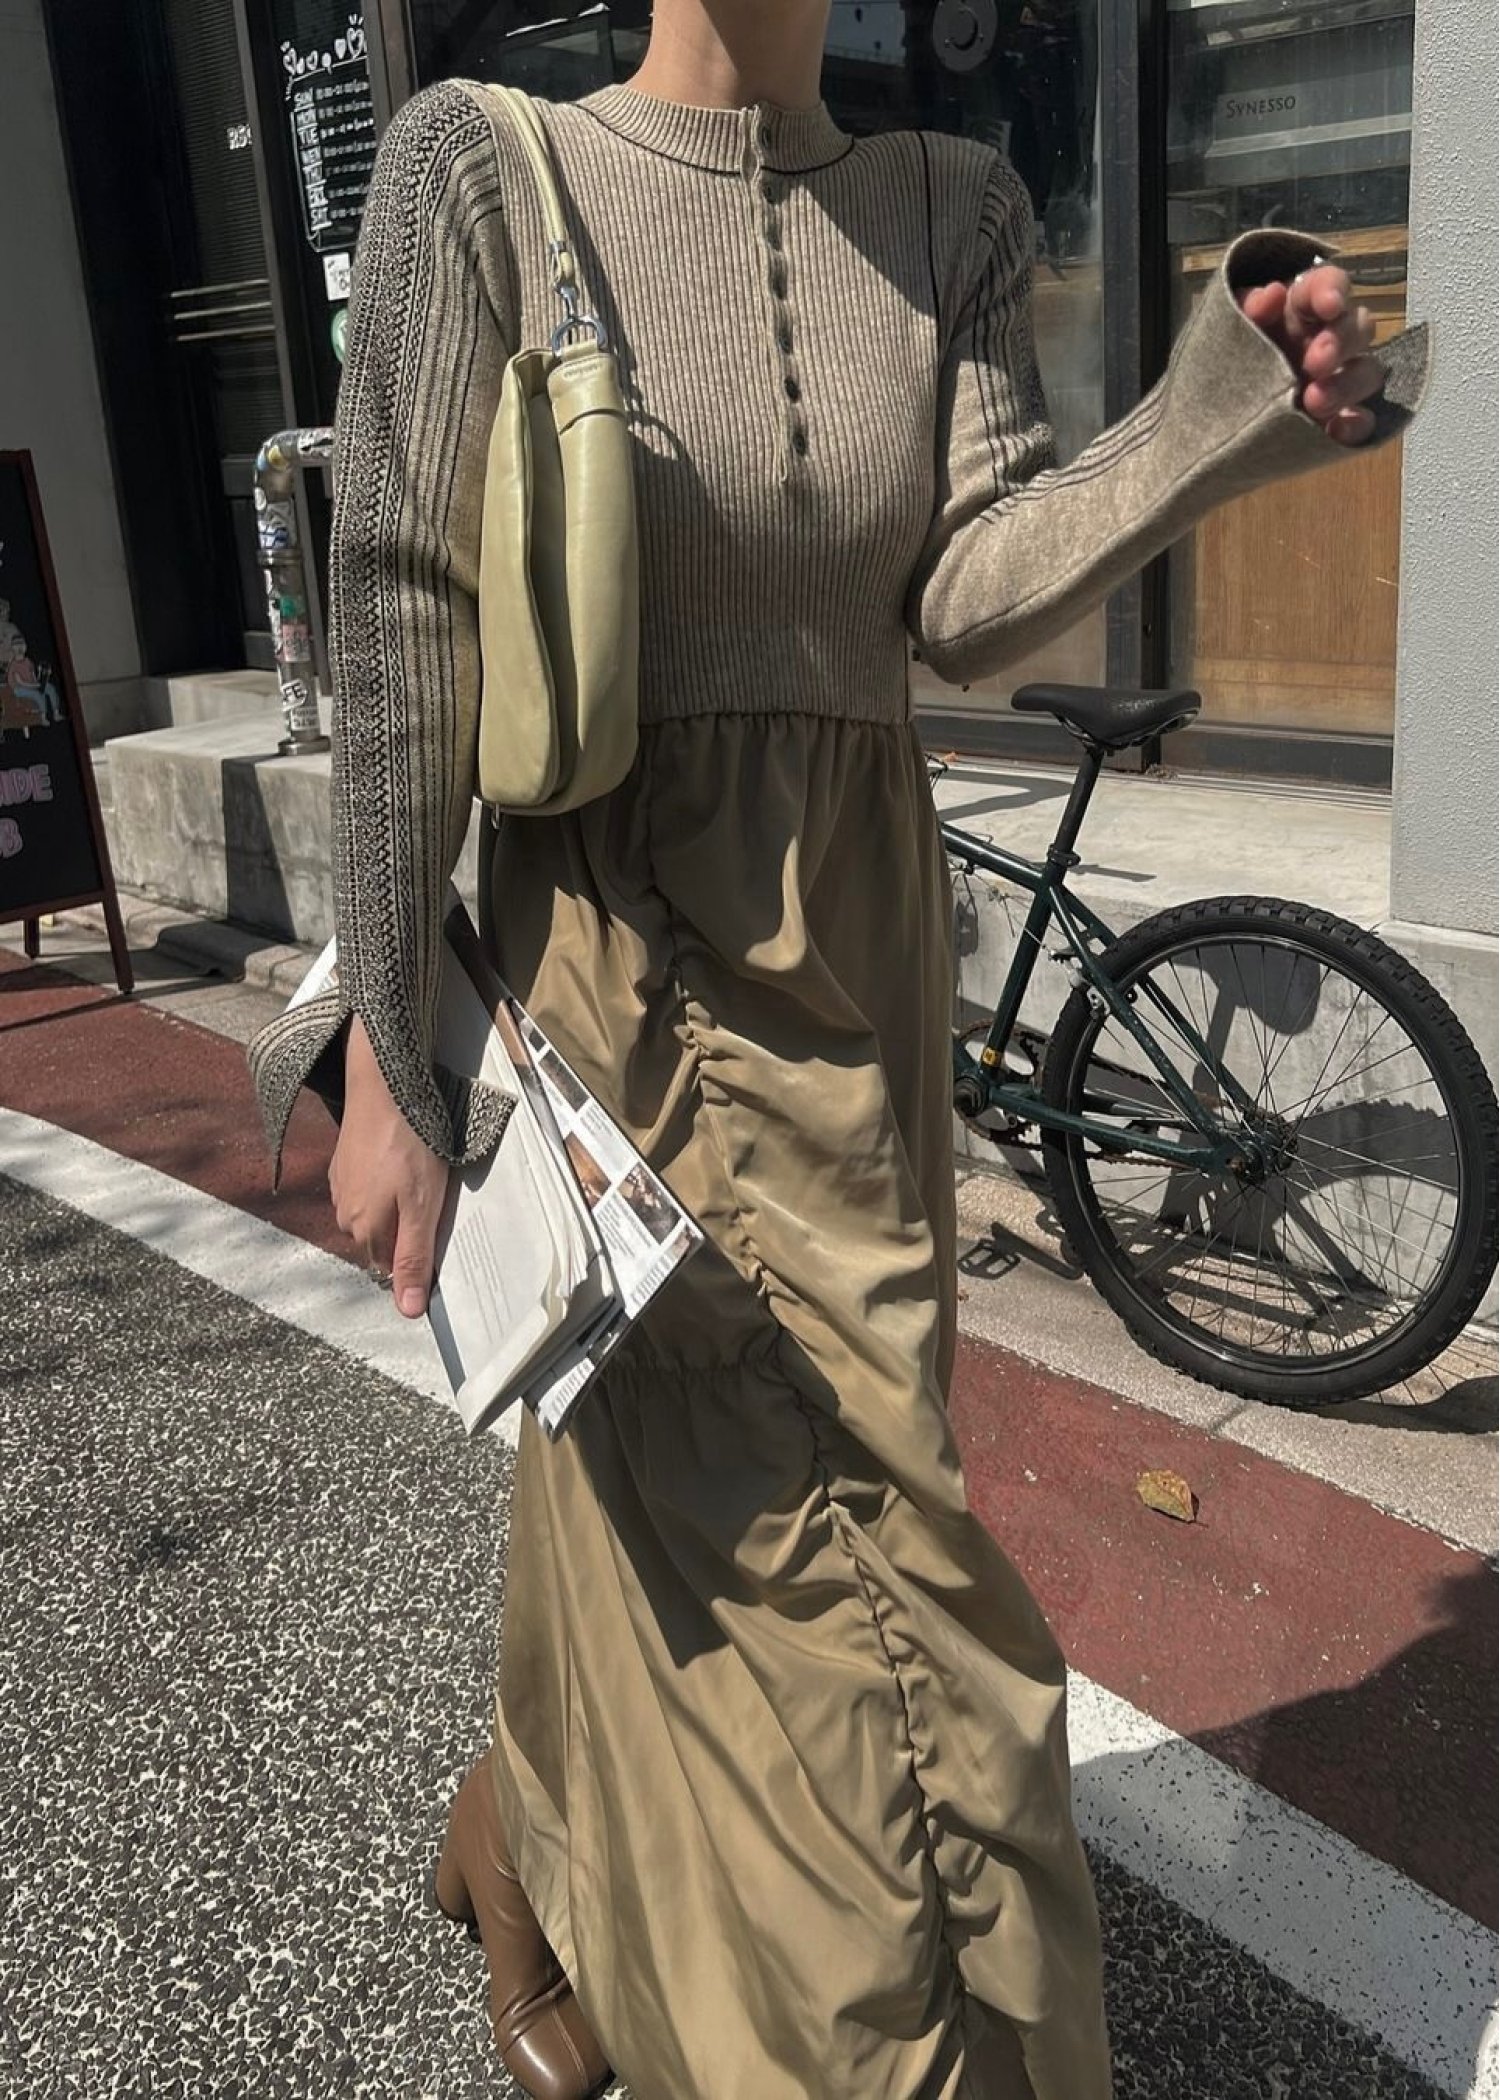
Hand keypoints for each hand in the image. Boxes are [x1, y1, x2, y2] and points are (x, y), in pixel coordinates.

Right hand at [329, 1015, 448, 1317]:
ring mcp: (341, 1187)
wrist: (383, 1087)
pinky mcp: (344, 1163)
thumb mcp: (422, 1208)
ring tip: (421, 1178)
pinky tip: (403, 1162)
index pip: (393, 1267)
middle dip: (408, 1230)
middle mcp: (345, 1214)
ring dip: (398, 1205)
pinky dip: (387, 1182)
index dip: (419, 1257)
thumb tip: (408, 1312)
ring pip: (376, 1214)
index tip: (439, 1233)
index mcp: (364, 1231)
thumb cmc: (409, 1146)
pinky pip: (369, 1188)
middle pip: (384, 1241)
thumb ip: (414, 1260)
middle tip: (434, 1201)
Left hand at [1239, 265, 1381, 446]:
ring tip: (1313, 402)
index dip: (1334, 290)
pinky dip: (1355, 425)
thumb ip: (1247, 308)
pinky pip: (1362, 420)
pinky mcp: (1338, 420)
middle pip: (1360, 326)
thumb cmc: (1225, 360)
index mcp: (1301, 310)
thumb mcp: (1227, 329)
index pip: (1329, 285)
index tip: (1328, 306)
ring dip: (1347, 385)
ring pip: (1367, 372)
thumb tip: (1272, 294)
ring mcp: (1337, 381)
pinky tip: (1334, 431)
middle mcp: (1328, 340)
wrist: (1211, 417)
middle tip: (1314, 363)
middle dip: (1342, 341)